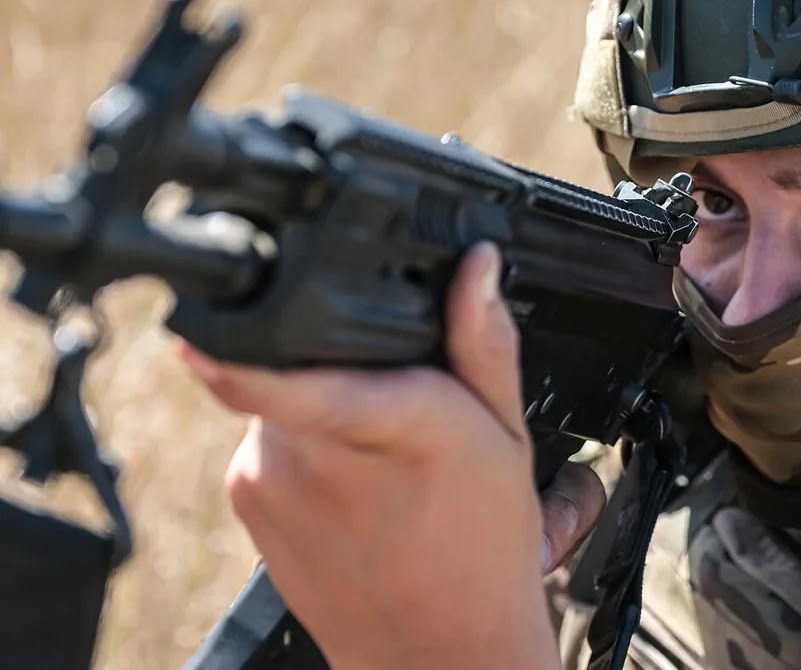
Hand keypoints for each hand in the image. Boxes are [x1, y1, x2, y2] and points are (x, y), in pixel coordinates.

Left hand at [177, 241, 604, 669]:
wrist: (438, 650)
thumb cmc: (481, 548)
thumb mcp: (506, 435)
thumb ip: (483, 343)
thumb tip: (477, 268)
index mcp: (392, 425)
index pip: (295, 380)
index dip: (237, 352)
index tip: (194, 326)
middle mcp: (314, 453)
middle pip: (304, 356)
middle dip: (343, 359)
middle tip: (396, 402)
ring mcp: (267, 478)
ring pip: (282, 393)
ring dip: (319, 401)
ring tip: (376, 454)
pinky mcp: (242, 496)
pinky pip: (265, 432)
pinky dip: (301, 438)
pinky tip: (347, 479)